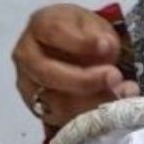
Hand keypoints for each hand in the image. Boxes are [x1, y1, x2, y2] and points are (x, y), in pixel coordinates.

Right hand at [13, 4, 140, 127]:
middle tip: (114, 77)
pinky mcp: (37, 107)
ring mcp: (27, 83)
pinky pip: (59, 117)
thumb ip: (100, 36)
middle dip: (83, 79)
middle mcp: (26, 54)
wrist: (72, 52)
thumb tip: (107, 48)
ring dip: (88, 102)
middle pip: (46, 72)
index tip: (106, 47)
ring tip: (117, 95)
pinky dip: (86, 115)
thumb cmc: (82, 34)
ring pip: (51, 100)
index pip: (54, 32)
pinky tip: (108, 109)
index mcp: (40, 25)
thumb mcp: (95, 26)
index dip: (80, 42)